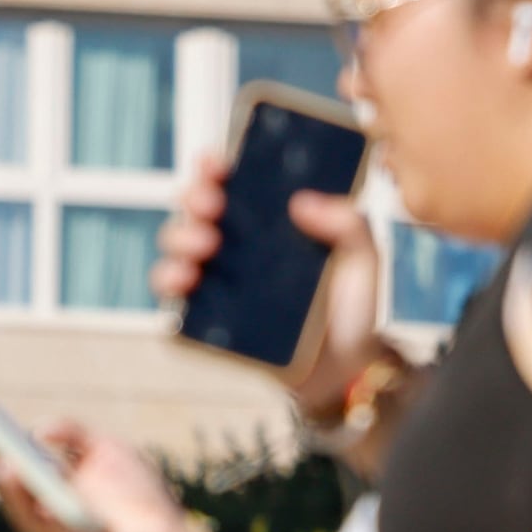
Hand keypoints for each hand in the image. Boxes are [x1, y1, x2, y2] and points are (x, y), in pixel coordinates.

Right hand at [0, 417, 193, 531]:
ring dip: (1, 475)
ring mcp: (45, 528)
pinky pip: (38, 524)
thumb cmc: (138, 494)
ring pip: (14, 500)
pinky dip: (25, 500)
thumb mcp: (107, 449)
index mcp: (40, 479)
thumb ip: (73, 431)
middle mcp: (34, 504)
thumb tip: (37, 430)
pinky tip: (16, 473)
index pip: (1, 451)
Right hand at [154, 148, 386, 418]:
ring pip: (176, 245)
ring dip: (179, 236)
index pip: (231, 183)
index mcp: (268, 221)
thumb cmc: (353, 308)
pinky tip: (184, 278)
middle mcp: (235, 244)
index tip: (216, 162)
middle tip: (212, 205)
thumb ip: (349, 225)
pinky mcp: (206, 314)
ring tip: (204, 245)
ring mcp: (216, 277)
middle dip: (194, 197)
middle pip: (195, 208)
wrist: (349, 369)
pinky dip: (168, 280)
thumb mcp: (363, 260)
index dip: (214, 167)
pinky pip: (172, 294)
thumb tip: (303, 201)